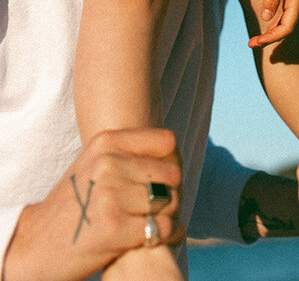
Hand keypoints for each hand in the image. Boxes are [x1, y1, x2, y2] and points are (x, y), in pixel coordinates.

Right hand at [3, 129, 182, 280]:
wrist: (35, 245)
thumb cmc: (73, 205)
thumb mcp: (94, 164)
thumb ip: (128, 154)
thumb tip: (175, 154)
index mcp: (106, 142)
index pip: (166, 142)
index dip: (173, 161)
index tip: (165, 178)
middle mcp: (108, 164)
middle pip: (171, 173)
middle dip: (173, 192)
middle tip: (165, 205)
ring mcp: (110, 195)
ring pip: (169, 201)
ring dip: (171, 215)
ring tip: (161, 221)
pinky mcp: (114, 228)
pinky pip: (162, 227)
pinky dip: (168, 234)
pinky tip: (160, 237)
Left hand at [247, 0, 298, 47]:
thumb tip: (264, 18)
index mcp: (297, 1)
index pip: (286, 28)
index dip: (271, 38)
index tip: (255, 42)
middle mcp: (297, 2)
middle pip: (285, 28)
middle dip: (269, 38)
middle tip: (250, 44)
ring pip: (284, 21)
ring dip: (270, 32)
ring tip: (256, 39)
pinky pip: (282, 13)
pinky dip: (273, 22)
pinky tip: (265, 23)